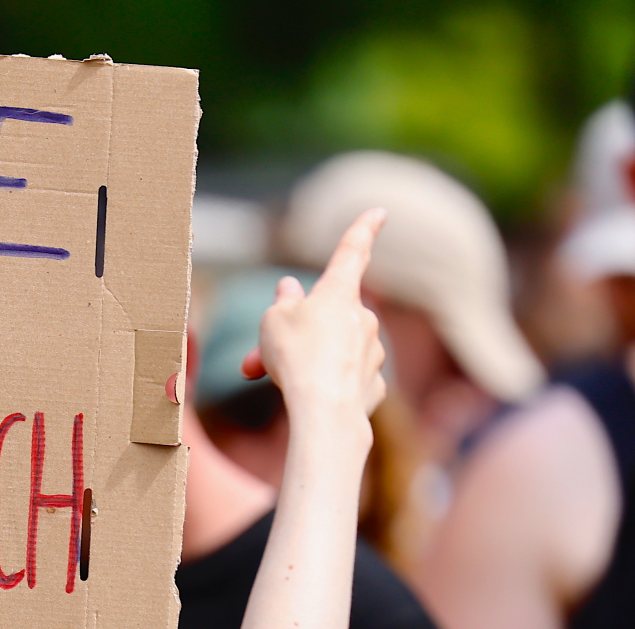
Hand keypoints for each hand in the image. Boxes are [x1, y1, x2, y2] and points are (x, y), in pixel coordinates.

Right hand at [242, 207, 387, 426]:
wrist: (325, 412)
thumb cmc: (297, 357)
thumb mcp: (274, 320)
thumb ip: (283, 302)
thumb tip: (291, 290)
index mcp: (338, 293)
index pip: (352, 252)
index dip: (363, 229)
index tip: (381, 211)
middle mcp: (362, 319)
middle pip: (324, 318)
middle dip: (291, 334)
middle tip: (254, 360)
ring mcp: (371, 353)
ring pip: (330, 352)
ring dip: (302, 362)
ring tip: (273, 380)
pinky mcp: (373, 387)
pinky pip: (344, 381)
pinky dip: (324, 387)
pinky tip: (308, 402)